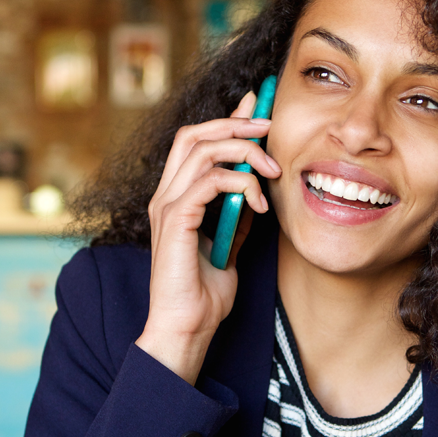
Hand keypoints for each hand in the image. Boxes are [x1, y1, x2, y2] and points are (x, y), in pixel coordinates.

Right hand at [135, 91, 279, 383]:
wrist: (187, 327)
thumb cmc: (205, 294)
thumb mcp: (230, 243)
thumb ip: (236, 213)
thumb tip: (256, 187)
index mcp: (175, 197)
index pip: (196, 142)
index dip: (227, 119)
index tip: (259, 108)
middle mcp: (166, 195)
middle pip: (194, 134)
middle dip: (235, 122)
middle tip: (269, 127)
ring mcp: (167, 206)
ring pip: (202, 150)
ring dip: (244, 152)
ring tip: (271, 170)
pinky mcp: (175, 221)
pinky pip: (209, 182)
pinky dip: (239, 183)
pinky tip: (257, 203)